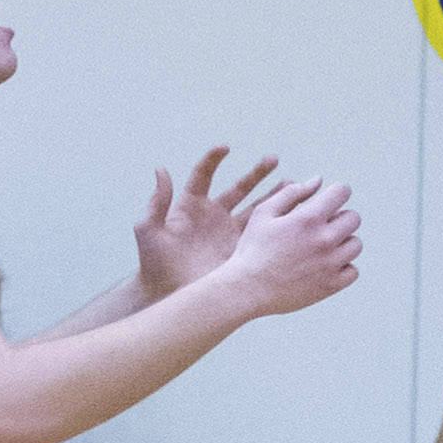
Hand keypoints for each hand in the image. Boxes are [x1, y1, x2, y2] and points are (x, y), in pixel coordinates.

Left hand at [134, 145, 277, 299]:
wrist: (168, 295)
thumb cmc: (154, 263)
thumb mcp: (149, 231)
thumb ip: (156, 202)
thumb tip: (161, 169)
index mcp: (191, 206)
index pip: (204, 175)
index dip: (213, 160)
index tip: (225, 148)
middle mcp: (214, 215)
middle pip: (239, 188)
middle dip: (257, 173)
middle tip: (273, 159)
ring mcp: (228, 233)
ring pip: (256, 208)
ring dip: (273, 195)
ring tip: (293, 184)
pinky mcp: (240, 250)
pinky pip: (262, 232)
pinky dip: (276, 221)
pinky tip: (292, 213)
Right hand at [225, 178, 361, 317]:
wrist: (247, 290)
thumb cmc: (253, 249)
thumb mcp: (264, 214)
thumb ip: (292, 193)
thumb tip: (319, 180)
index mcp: (308, 218)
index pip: (342, 192)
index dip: (336, 193)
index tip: (328, 200)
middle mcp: (324, 239)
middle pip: (353, 218)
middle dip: (339, 217)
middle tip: (321, 226)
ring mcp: (330, 264)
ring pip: (355, 244)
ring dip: (342, 242)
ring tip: (322, 247)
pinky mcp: (331, 285)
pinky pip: (352, 270)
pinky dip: (342, 267)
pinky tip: (324, 265)